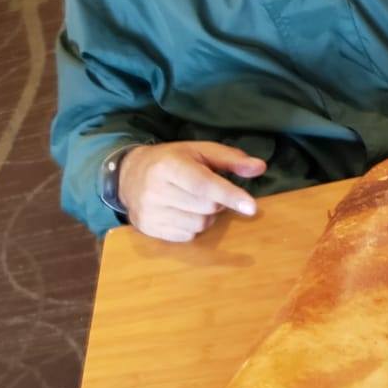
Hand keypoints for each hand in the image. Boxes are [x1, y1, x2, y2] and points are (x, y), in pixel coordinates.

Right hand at [117, 141, 266, 242]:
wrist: (128, 175)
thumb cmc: (171, 160)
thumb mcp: (198, 151)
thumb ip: (230, 159)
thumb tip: (260, 167)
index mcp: (168, 165)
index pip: (204, 184)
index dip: (230, 195)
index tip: (252, 207)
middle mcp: (155, 190)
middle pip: (206, 207)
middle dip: (217, 201)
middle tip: (208, 190)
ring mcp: (149, 212)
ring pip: (199, 225)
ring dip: (206, 216)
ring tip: (194, 201)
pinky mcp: (148, 228)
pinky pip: (186, 236)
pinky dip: (192, 226)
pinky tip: (182, 212)